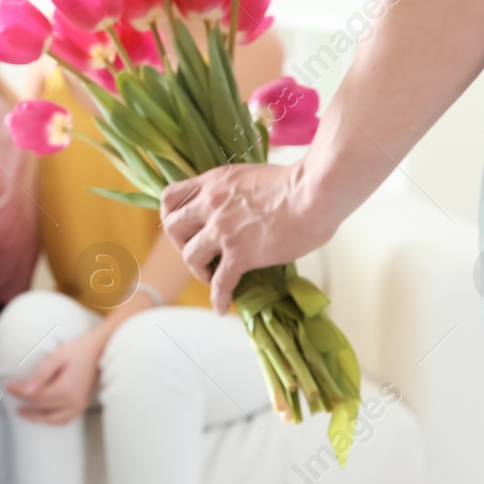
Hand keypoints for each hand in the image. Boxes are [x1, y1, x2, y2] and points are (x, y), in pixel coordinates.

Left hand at [4, 330, 104, 423]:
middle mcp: (73, 402)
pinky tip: (42, 415)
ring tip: (22, 411)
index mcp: (66, 390)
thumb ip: (41, 375)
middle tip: (10, 395)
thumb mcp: (56, 357)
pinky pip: (64, 420)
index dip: (20, 393)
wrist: (97, 351)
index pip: (37, 396)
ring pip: (53, 420)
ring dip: (37, 418)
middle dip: (24, 402)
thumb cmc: (76, 351)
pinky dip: (51, 420)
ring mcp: (78, 406)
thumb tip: (26, 392)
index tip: (8, 386)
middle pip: (43, 408)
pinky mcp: (81, 406)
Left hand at [159, 157, 335, 313]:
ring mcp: (223, 230)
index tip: (182, 227)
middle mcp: (211, 204)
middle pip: (172, 227)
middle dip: (180, 243)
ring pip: (190, 256)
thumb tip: (236, 208)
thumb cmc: (296, 182)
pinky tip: (222, 307)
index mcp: (213, 182)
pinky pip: (220, 283)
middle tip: (197, 252)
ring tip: (211, 277)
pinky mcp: (240, 254)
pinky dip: (218, 298)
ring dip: (197, 270)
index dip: (170, 215)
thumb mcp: (251, 176)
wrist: (313, 194)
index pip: (170, 197)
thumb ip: (234, 191)